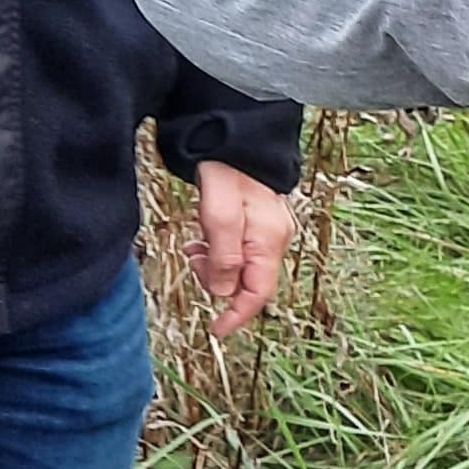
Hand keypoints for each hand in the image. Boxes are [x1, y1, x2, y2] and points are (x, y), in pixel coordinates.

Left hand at [191, 163, 293, 334]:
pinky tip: (204, 238)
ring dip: (214, 266)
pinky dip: (218, 252)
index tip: (216, 330)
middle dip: (218, 281)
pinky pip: (239, 251)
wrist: (232, 138)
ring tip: (195, 246)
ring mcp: (269, 231)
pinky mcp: (259, 224)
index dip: (237, 316)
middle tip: (193, 259)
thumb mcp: (219, 216)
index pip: (257, 294)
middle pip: (247, 282)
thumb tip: (225, 293)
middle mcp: (275, 240)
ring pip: (240, 268)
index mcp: (268, 241)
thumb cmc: (225, 172)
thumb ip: (224, 257)